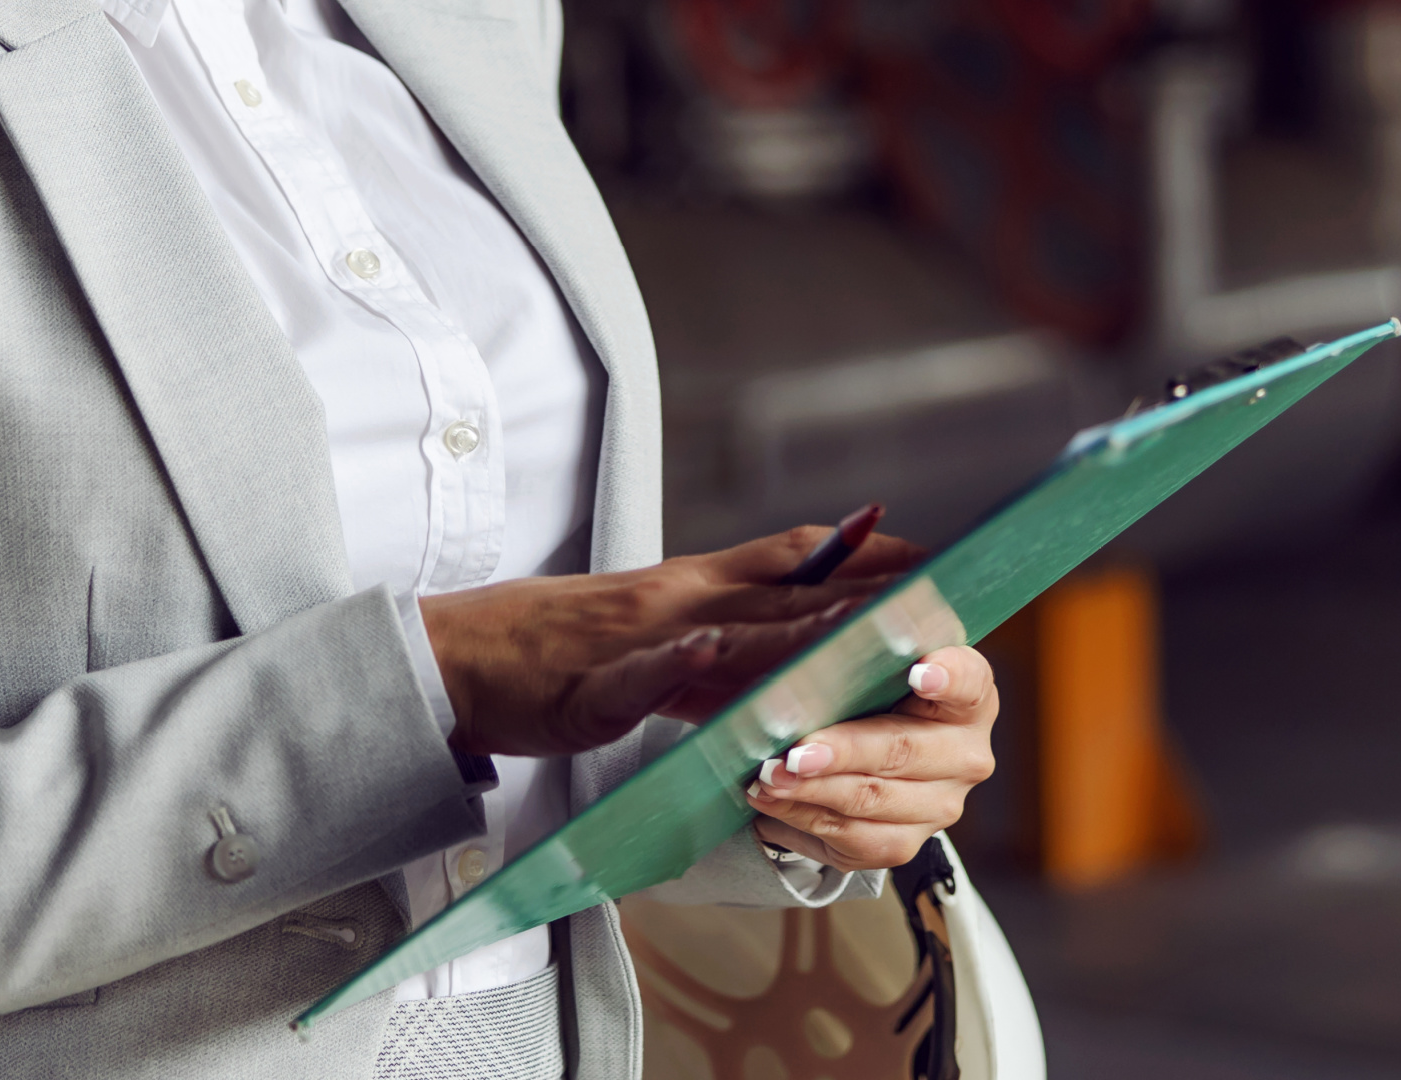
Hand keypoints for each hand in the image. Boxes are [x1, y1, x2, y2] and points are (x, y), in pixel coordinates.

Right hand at [418, 528, 922, 756]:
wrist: (461, 657)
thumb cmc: (558, 650)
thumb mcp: (654, 630)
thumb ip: (725, 633)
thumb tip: (794, 643)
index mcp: (693, 585)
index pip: (795, 557)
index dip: (867, 555)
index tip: (934, 560)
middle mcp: (676, 599)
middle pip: (787, 591)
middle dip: (866, 596)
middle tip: (939, 599)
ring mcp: (634, 639)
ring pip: (733, 629)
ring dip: (803, 628)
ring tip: (867, 628)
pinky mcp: (589, 686)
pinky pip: (640, 673)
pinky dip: (680, 660)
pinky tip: (714, 654)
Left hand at [746, 645, 996, 870]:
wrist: (860, 756)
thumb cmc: (860, 694)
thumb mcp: (856, 662)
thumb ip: (833, 642)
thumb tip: (743, 630)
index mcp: (968, 694)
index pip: (968, 680)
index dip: (947, 675)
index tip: (918, 672)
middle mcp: (965, 753)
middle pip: (904, 750)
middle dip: (843, 751)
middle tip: (795, 752)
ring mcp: (940, 805)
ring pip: (872, 800)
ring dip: (812, 791)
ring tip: (766, 778)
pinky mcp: (906, 844)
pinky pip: (854, 841)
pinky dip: (805, 820)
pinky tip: (771, 803)